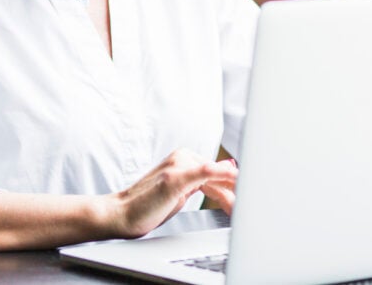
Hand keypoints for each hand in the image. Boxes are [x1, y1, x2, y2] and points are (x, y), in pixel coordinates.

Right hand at [106, 149, 237, 237]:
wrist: (121, 214)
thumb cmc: (148, 205)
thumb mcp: (181, 192)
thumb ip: (204, 182)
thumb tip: (230, 172)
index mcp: (184, 158)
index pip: (219, 172)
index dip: (236, 188)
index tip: (250, 200)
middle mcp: (182, 157)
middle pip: (220, 174)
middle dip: (237, 192)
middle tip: (250, 208)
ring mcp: (177, 165)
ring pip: (216, 174)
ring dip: (233, 192)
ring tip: (241, 208)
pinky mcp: (174, 178)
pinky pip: (202, 172)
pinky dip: (217, 173)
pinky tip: (230, 175)